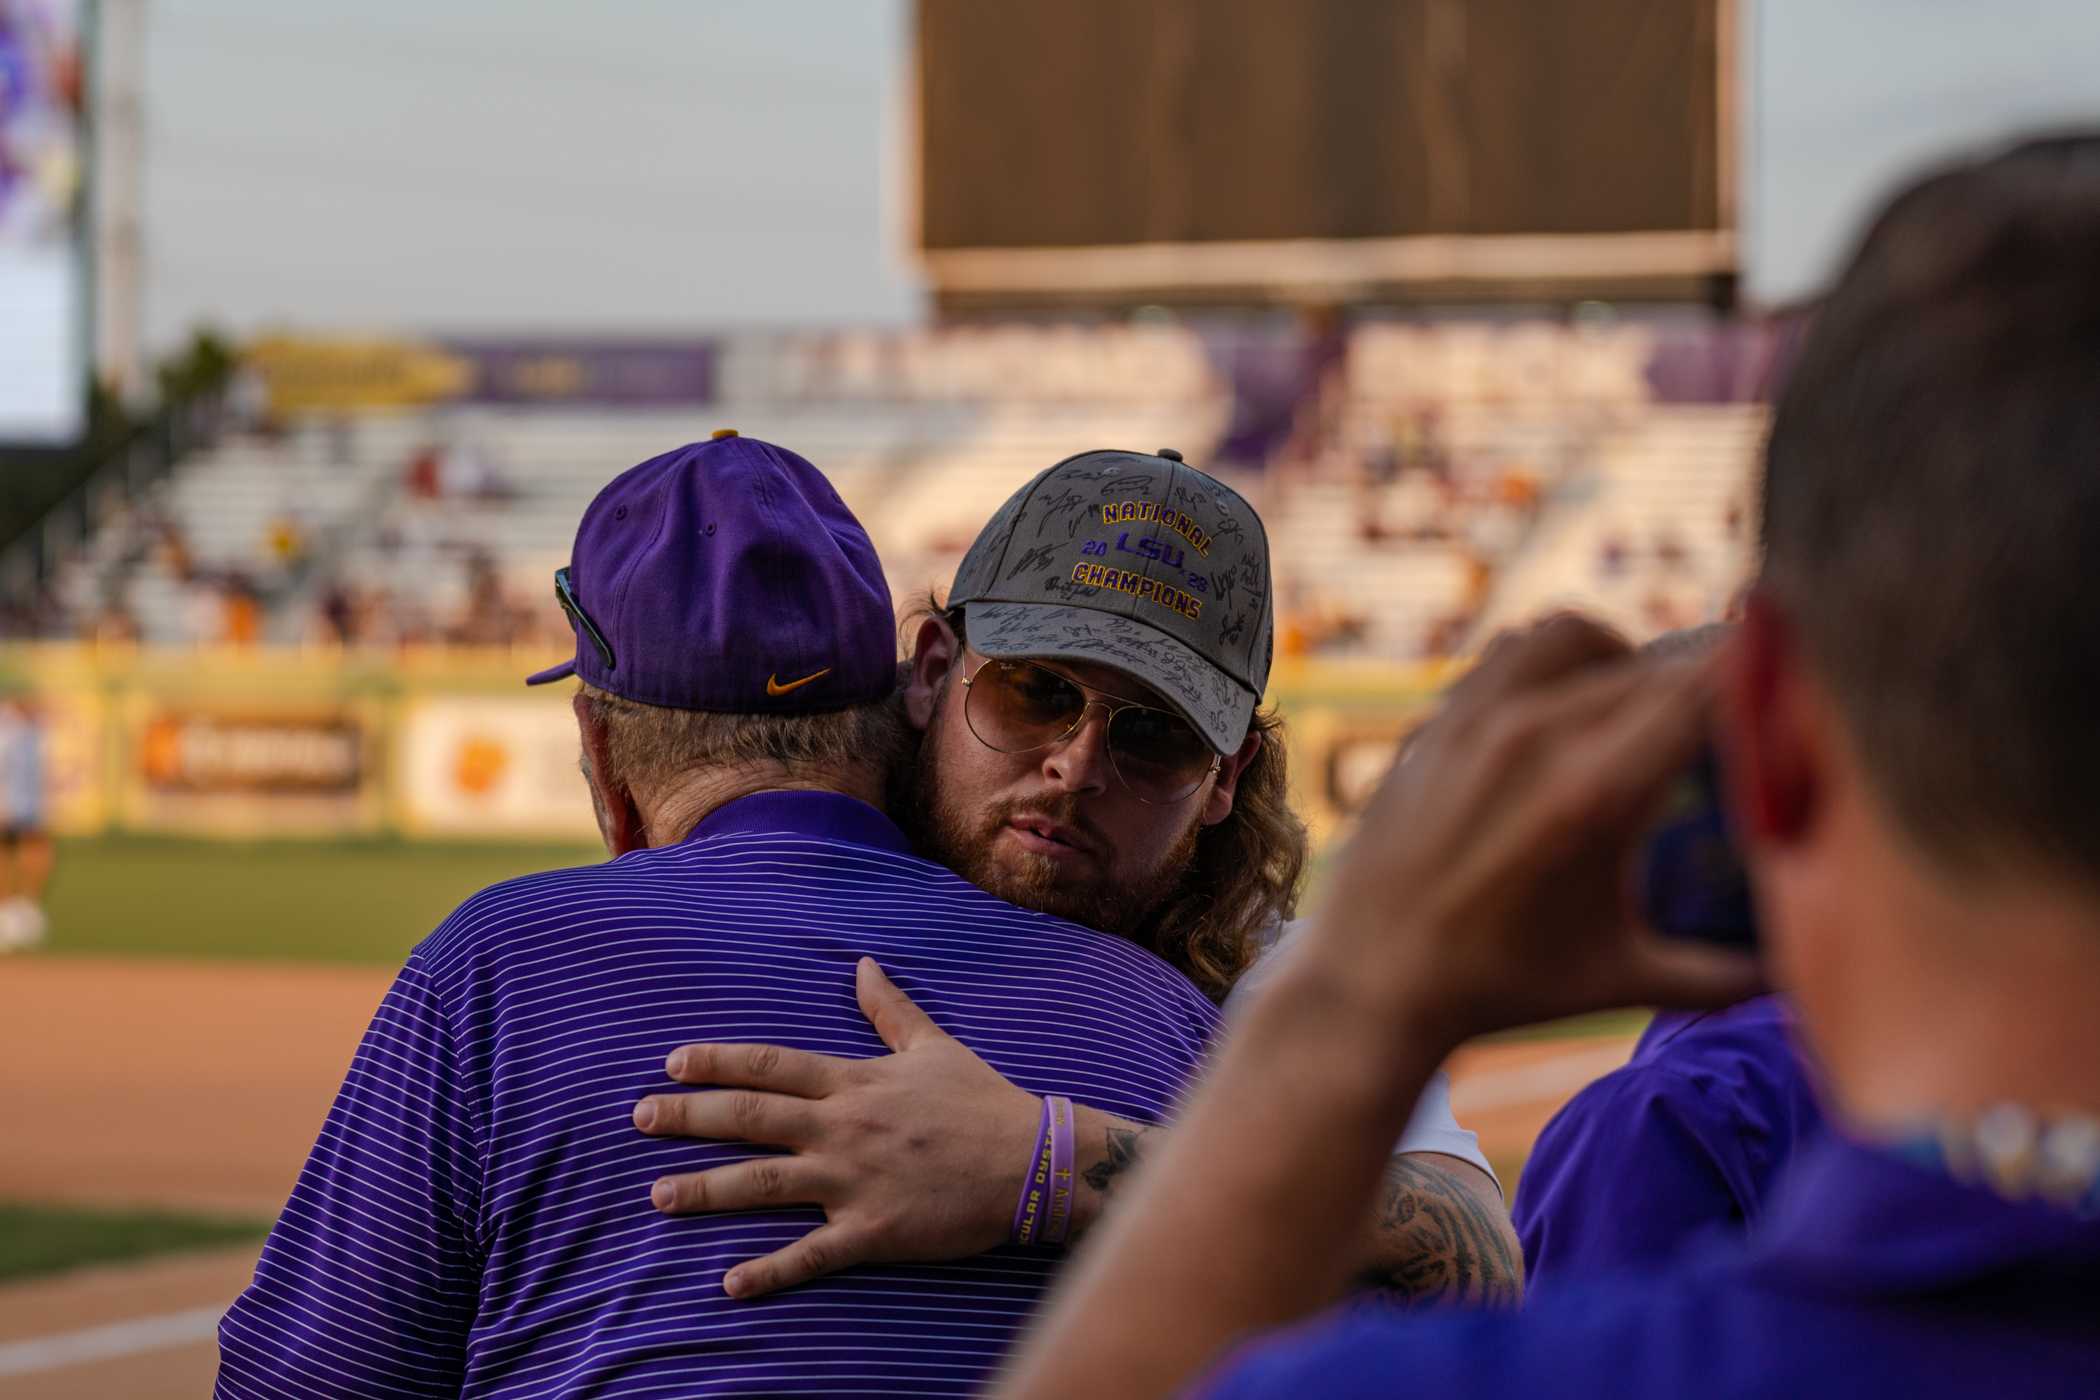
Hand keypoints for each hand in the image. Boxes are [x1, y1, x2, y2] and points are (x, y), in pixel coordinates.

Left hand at [633, 957, 1042, 1297]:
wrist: (1032, 1159)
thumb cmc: (982, 1100)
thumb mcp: (933, 1046)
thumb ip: (889, 1010)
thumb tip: (862, 966)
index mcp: (854, 1082)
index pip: (771, 1065)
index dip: (718, 1062)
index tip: (672, 1063)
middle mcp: (843, 1127)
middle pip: (750, 1118)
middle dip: (689, 1117)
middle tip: (639, 1118)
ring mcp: (853, 1181)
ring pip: (763, 1185)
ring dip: (706, 1189)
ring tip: (658, 1195)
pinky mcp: (871, 1230)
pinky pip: (810, 1254)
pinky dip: (769, 1270)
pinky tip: (729, 1283)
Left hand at [1313, 613, 1762, 1047]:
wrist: (1372, 979)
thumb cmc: (1504, 986)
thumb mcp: (1622, 978)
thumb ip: (1725, 975)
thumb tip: (1812, 975)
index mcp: (1598, 794)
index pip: (1706, 687)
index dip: (1760, 673)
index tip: (1797, 683)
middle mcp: (1538, 737)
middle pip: (1656, 661)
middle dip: (1710, 676)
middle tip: (1743, 705)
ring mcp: (1479, 718)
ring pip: (1581, 634)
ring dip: (1626, 652)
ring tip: (1643, 701)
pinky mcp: (1439, 717)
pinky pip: (1514, 649)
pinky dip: (1557, 659)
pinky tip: (1572, 701)